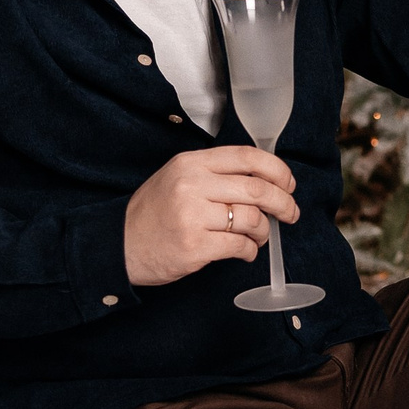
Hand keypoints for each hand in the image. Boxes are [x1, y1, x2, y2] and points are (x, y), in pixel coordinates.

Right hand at [123, 147, 297, 287]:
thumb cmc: (154, 213)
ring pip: (251, 219)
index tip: (288, 184)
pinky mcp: (195, 245)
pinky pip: (239, 245)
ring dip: (264, 231)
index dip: (277, 170)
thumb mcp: (178, 178)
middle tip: (290, 213)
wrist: (119, 244)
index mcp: (191, 163)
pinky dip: (249, 250)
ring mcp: (192, 215)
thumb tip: (264, 181)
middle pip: (257, 189)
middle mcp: (192, 184)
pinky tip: (245, 251)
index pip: (246, 157)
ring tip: (258, 237)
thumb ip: (215, 174)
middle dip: (283, 203)